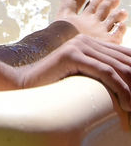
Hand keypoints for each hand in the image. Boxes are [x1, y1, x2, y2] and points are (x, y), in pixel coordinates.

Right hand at [16, 34, 130, 115]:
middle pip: (126, 61)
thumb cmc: (54, 89)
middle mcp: (87, 41)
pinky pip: (106, 72)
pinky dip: (121, 89)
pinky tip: (126, 104)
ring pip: (119, 68)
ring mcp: (79, 46)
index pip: (126, 56)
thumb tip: (125, 92)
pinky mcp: (72, 55)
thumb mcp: (83, 81)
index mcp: (91, 45)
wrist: (25, 87)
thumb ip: (100, 78)